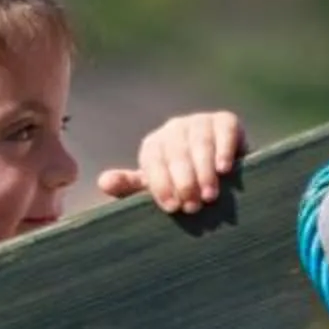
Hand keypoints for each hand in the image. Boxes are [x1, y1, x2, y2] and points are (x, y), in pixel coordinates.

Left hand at [97, 110, 245, 215]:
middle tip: (193, 207)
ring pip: (199, 143)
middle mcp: (174, 129)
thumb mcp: (158, 188)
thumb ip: (130, 186)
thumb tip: (103, 182)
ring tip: (209, 196)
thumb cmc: (184, 185)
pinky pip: (224, 130)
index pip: (152, 161)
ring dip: (204, 171)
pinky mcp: (226, 121)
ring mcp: (200, 122)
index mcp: (154, 146)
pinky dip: (224, 149)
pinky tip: (224, 169)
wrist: (224, 173)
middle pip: (176, 152)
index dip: (160, 184)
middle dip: (184, 181)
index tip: (172, 208)